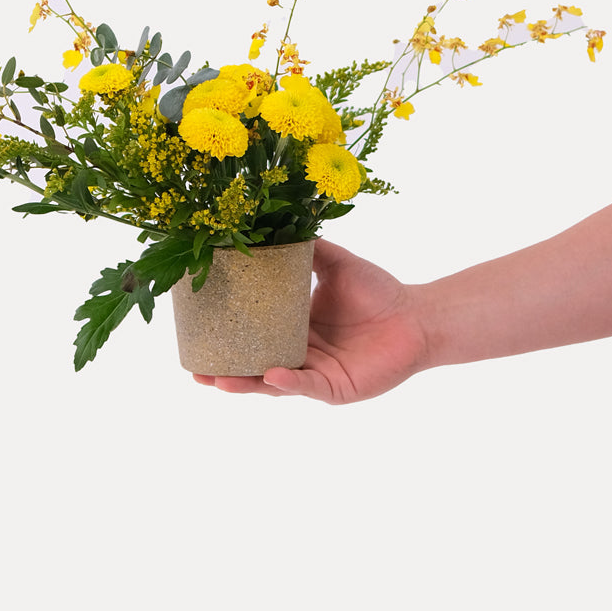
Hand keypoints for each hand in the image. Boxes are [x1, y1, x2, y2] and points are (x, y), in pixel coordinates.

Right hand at [193, 239, 426, 402]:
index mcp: (295, 326)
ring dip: (245, 384)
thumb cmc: (379, 290)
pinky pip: (308, 387)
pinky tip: (271, 375)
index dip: (226, 337)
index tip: (194, 332)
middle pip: (254, 366)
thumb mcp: (336, 263)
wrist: (418, 316)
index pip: (253, 335)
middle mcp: (300, 353)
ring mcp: (316, 373)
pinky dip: (289, 382)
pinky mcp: (336, 388)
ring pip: (273, 384)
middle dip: (223, 372)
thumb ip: (309, 248)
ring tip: (217, 380)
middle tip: (193, 371)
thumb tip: (276, 222)